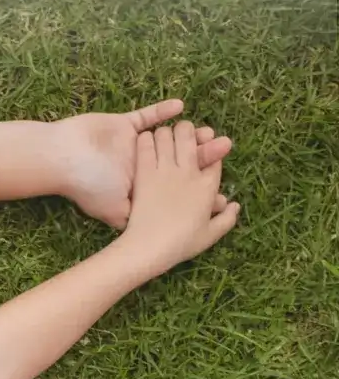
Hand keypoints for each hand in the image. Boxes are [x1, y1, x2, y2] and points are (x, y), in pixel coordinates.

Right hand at [51, 98, 209, 229]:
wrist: (60, 159)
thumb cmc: (87, 185)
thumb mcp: (115, 211)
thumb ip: (137, 220)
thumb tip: (161, 232)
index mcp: (142, 186)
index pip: (176, 186)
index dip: (198, 183)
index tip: (218, 179)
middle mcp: (140, 166)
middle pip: (178, 160)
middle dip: (202, 154)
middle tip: (225, 145)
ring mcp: (132, 145)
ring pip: (167, 138)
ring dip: (187, 133)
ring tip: (207, 130)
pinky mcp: (124, 126)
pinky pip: (146, 116)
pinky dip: (161, 111)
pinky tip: (180, 106)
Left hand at [105, 118, 239, 277]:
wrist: (149, 248)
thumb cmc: (181, 244)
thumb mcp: (211, 234)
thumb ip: (226, 218)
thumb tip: (235, 205)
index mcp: (208, 185)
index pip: (213, 156)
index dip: (209, 149)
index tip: (203, 148)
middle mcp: (190, 172)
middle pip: (191, 137)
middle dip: (188, 130)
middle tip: (181, 132)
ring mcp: (166, 171)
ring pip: (168, 136)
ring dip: (166, 132)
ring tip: (163, 135)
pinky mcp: (144, 173)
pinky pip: (146, 147)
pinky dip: (146, 139)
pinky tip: (144, 137)